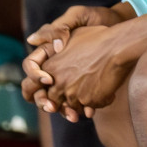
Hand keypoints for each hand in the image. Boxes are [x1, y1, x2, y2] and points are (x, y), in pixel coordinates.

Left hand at [22, 13, 146, 120]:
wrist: (118, 46)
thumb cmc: (98, 37)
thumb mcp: (71, 36)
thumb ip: (54, 46)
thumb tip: (36, 40)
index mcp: (50, 67)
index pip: (28, 87)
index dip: (34, 93)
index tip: (45, 96)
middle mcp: (58, 83)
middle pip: (51, 102)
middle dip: (60, 103)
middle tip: (73, 99)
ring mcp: (73, 94)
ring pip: (71, 108)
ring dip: (80, 105)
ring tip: (92, 93)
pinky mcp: (88, 101)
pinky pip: (88, 109)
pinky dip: (96, 103)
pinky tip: (105, 92)